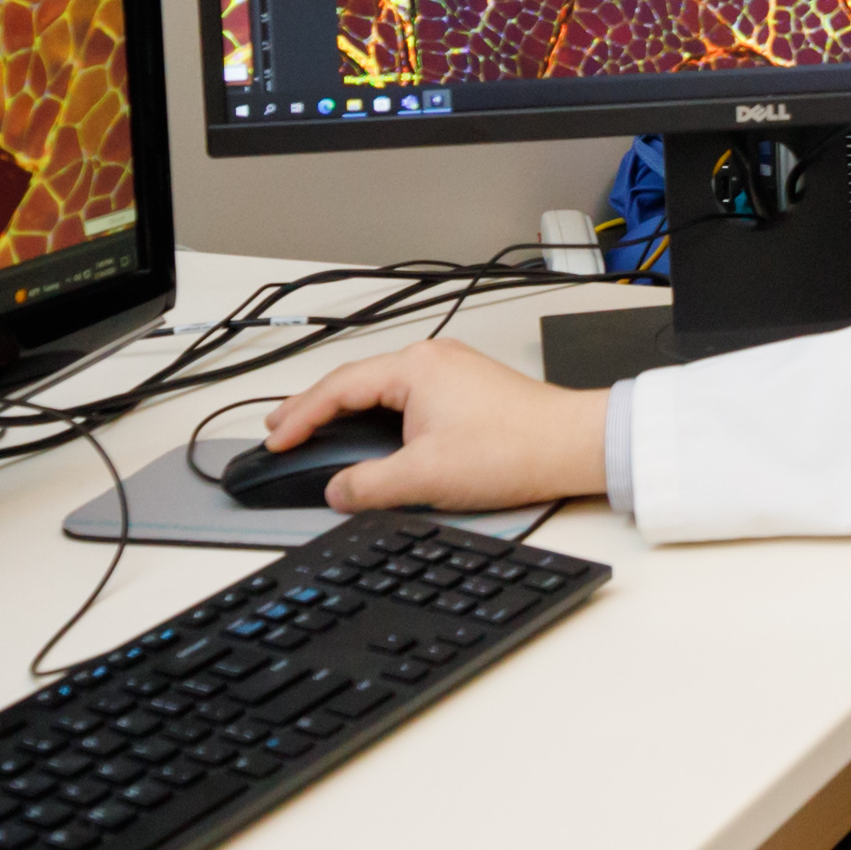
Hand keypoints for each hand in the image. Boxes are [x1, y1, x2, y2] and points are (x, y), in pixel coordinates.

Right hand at [256, 339, 607, 514]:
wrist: (574, 446)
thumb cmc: (515, 449)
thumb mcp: (426, 477)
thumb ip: (370, 485)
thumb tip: (339, 490)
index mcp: (414, 368)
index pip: (337, 389)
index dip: (300, 417)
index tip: (276, 438)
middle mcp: (431, 359)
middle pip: (355, 381)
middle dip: (314, 407)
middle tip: (280, 428)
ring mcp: (451, 370)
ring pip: (380, 387)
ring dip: (345, 408)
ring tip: (315, 428)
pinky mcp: (467, 388)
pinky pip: (406, 394)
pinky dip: (377, 411)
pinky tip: (369, 429)